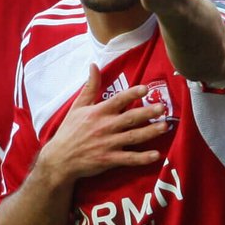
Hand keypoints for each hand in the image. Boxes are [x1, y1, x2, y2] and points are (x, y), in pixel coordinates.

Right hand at [41, 64, 169, 183]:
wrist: (60, 159)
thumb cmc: (70, 131)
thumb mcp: (77, 106)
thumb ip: (90, 86)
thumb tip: (94, 65)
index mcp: (98, 112)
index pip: (117, 100)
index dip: (131, 94)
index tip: (145, 88)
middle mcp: (104, 127)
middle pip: (129, 118)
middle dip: (147, 113)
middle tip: (162, 107)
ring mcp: (108, 144)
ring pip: (133, 137)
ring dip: (150, 132)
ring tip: (165, 126)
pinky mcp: (109, 160)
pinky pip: (128, 159)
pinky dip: (142, 158)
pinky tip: (156, 155)